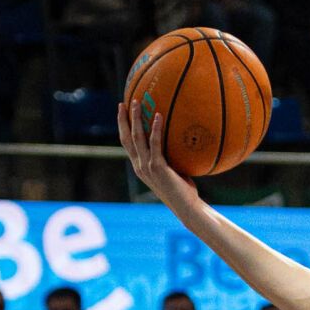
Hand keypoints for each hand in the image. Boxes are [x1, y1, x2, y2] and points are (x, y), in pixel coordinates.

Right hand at [117, 103, 207, 218]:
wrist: (187, 207)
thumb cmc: (184, 191)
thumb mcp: (174, 171)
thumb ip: (171, 158)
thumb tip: (181, 140)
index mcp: (140, 167)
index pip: (127, 144)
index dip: (123, 128)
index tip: (122, 113)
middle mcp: (139, 166)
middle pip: (126, 138)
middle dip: (123, 119)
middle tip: (123, 102)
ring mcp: (147, 167)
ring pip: (136, 138)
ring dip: (136, 118)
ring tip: (137, 102)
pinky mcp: (157, 167)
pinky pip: (155, 144)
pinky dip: (156, 129)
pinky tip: (158, 116)